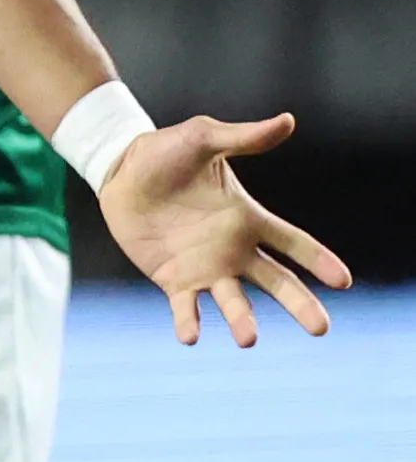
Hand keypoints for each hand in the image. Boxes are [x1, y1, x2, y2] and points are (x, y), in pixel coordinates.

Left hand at [96, 109, 351, 347]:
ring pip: (233, 302)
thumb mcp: (204, 139)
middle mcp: (233, 249)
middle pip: (277, 282)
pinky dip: (189, 322)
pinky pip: (185, 307)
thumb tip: (288, 121)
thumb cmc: (165, 152)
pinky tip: (191, 336)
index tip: (342, 281)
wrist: (119, 170)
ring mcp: (204, 267)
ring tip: (249, 339)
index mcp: (248, 219)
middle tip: (321, 329)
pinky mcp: (172, 278)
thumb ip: (243, 137)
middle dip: (300, 305)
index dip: (319, 261)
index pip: (294, 243)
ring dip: (243, 321)